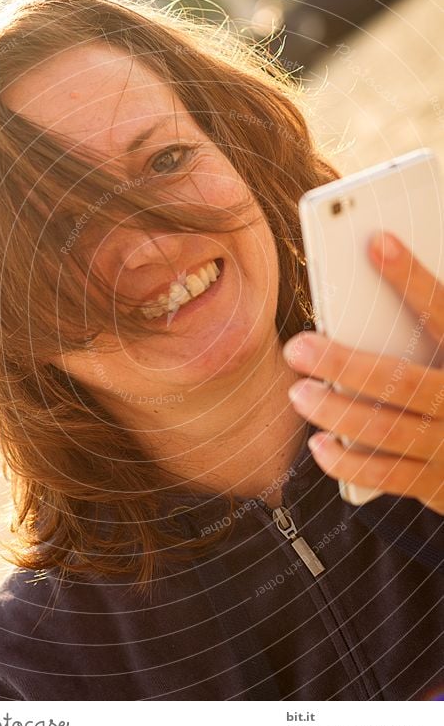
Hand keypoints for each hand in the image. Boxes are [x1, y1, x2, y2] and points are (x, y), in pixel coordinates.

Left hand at [283, 231, 443, 513]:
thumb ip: (423, 329)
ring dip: (335, 412)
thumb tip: (372, 269)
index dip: (411, 276)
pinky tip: (319, 444)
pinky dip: (347, 462)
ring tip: (299, 393)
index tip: (376, 241)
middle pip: (400, 380)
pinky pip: (385, 475)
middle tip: (297, 349)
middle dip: (343, 364)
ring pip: (386, 430)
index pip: (443, 310)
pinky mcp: (436, 484)